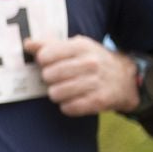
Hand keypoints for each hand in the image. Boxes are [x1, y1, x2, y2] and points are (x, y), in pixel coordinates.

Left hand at [23, 37, 139, 115]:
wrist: (125, 78)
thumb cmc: (91, 60)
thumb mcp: (75, 47)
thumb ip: (49, 45)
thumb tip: (27, 44)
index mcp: (81, 46)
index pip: (46, 55)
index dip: (42, 61)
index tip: (48, 63)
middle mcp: (90, 63)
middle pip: (49, 75)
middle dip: (48, 79)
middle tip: (56, 79)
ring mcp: (96, 82)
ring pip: (56, 93)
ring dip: (56, 94)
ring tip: (64, 90)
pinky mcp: (99, 100)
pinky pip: (69, 107)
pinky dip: (67, 106)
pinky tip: (72, 100)